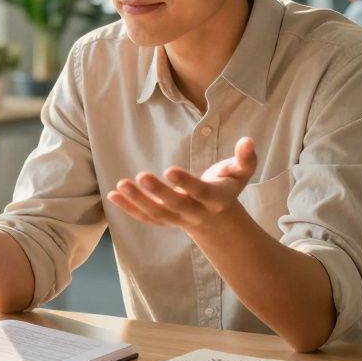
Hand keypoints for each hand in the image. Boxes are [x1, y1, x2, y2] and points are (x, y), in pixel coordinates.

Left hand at [108, 137, 257, 233]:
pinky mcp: (164, 220)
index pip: (200, 192)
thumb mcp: (242, 173)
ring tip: (121, 185)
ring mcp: (178, 219)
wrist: (218, 219)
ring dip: (137, 201)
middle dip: (158, 192)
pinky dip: (129, 208)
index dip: (186, 184)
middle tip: (141, 176)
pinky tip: (113, 195)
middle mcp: (195, 212)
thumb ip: (246, 158)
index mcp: (215, 199)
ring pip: (157, 214)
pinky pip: (145, 217)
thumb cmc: (227, 187)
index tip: (170, 170)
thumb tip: (248, 140)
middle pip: (175, 205)